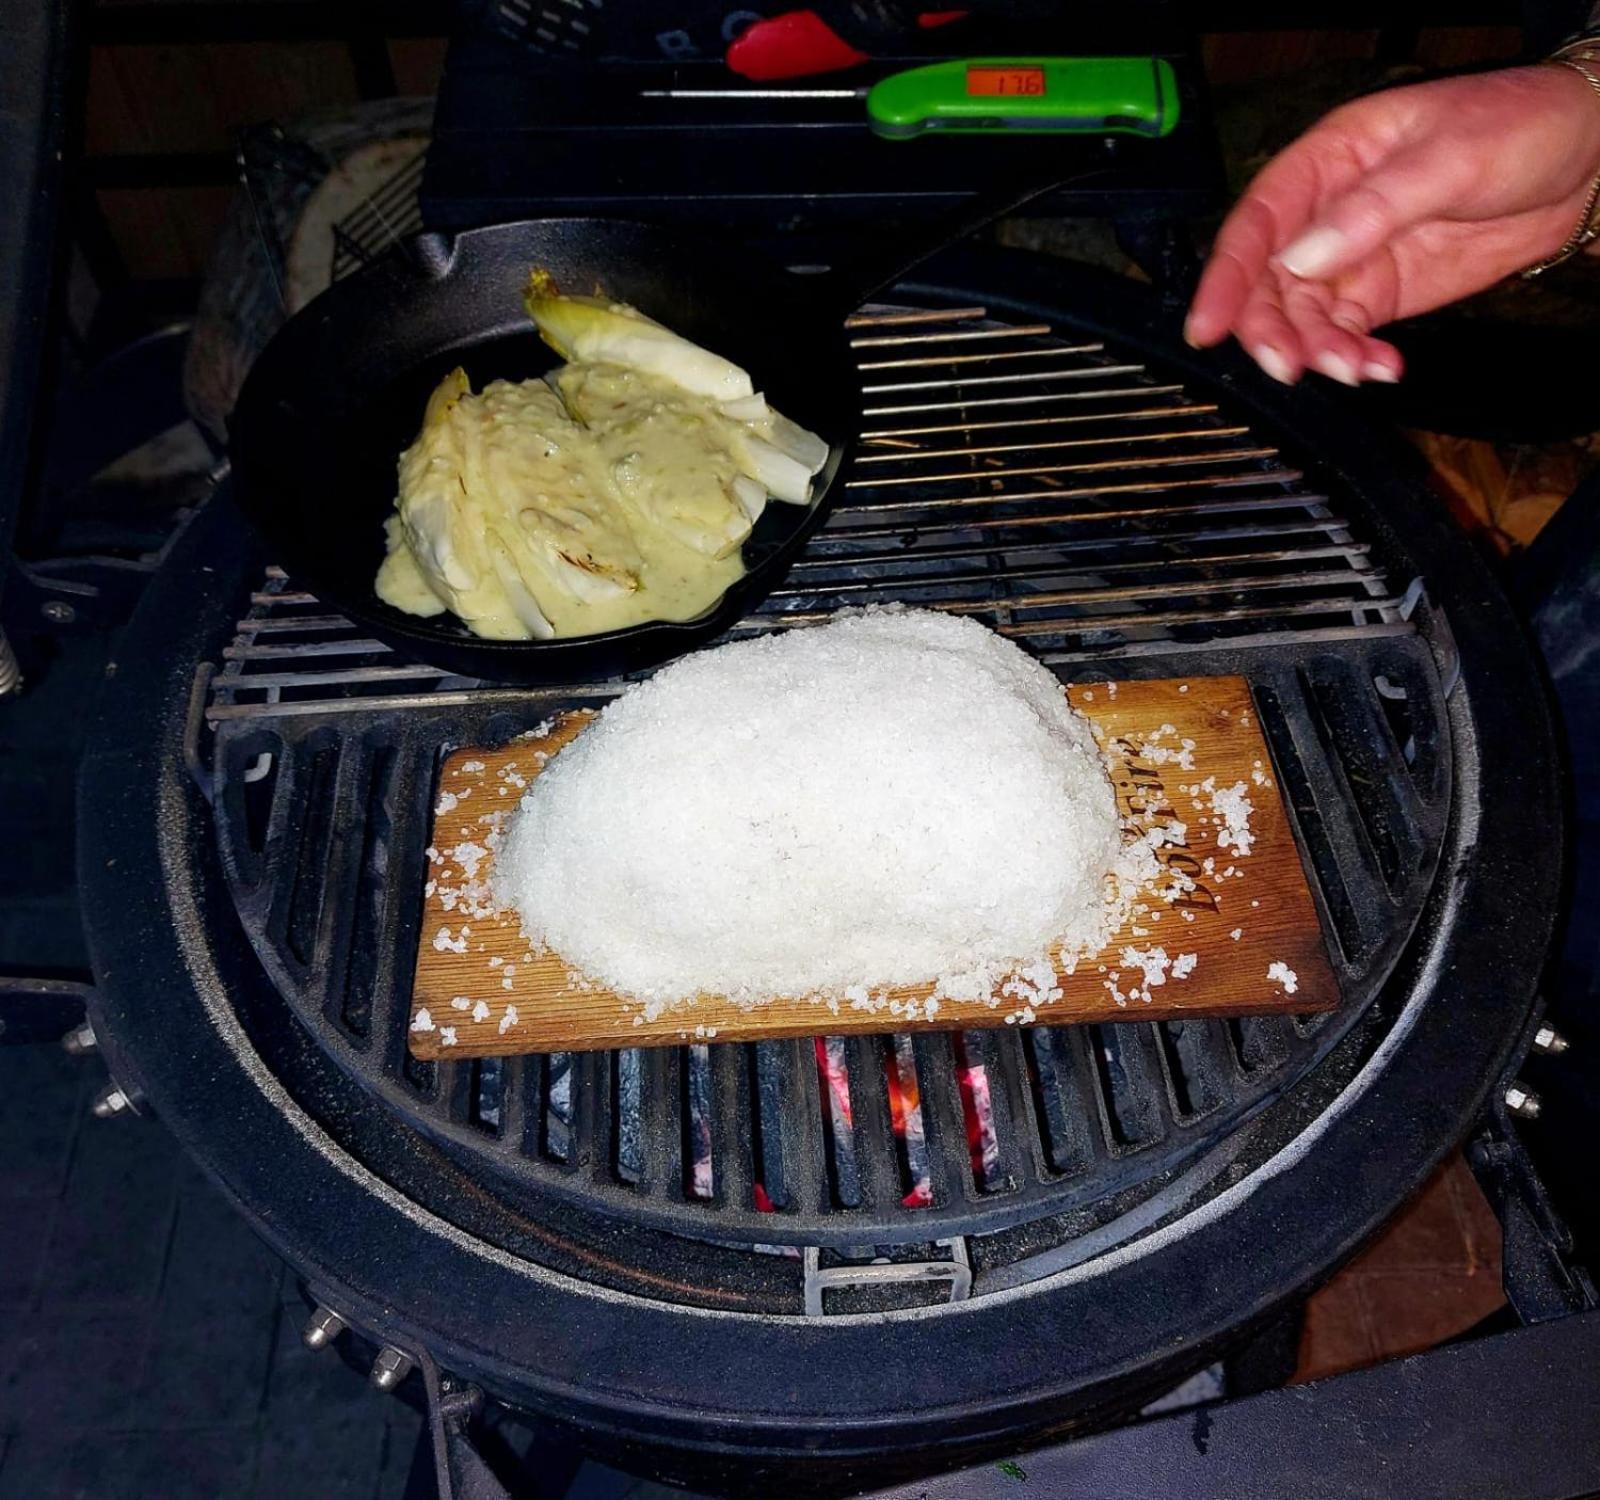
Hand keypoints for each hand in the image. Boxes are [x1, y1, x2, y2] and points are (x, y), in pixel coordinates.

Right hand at [1184, 64, 1599, 384]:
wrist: (1587, 157)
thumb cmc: (1519, 125)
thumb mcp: (1447, 157)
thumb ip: (1372, 210)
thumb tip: (1304, 259)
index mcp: (1328, 161)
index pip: (1257, 223)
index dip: (1225, 277)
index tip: (1207, 326)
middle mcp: (1327, 214)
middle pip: (1269, 283)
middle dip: (1271, 330)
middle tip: (1288, 365)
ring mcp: (1352, 257)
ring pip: (1304, 319)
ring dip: (1317, 352)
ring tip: (1354, 368)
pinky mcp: (1382, 294)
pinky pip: (1345, 335)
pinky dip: (1354, 359)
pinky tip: (1380, 367)